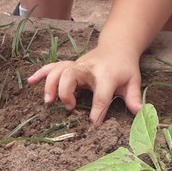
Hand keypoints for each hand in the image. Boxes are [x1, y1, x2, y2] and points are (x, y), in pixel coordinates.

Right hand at [28, 47, 142, 124]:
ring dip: (50, 83)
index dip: (97, 109)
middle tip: (69, 107)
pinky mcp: (69, 65)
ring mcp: (77, 65)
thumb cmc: (125, 67)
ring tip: (47, 101)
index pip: (101, 94)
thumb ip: (134, 97)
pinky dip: (41, 73)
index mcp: (107, 75)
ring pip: (59, 69)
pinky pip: (52, 66)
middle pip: (72, 75)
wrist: (117, 46)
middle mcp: (89, 69)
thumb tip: (140, 114)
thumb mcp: (133, 81)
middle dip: (66, 91)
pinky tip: (30, 81)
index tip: (93, 124)